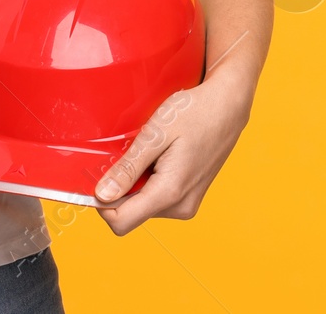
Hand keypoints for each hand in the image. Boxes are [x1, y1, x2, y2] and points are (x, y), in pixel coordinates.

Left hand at [91, 67, 253, 235]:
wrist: (228, 104)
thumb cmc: (196, 112)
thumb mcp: (156, 134)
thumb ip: (128, 168)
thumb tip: (103, 195)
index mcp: (170, 193)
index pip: (121, 222)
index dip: (101, 203)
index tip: (97, 177)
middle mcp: (180, 206)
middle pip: (130, 213)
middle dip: (120, 187)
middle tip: (128, 153)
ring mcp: (187, 204)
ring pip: (143, 205)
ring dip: (136, 182)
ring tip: (150, 150)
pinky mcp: (190, 197)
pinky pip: (157, 198)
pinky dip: (149, 180)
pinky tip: (160, 155)